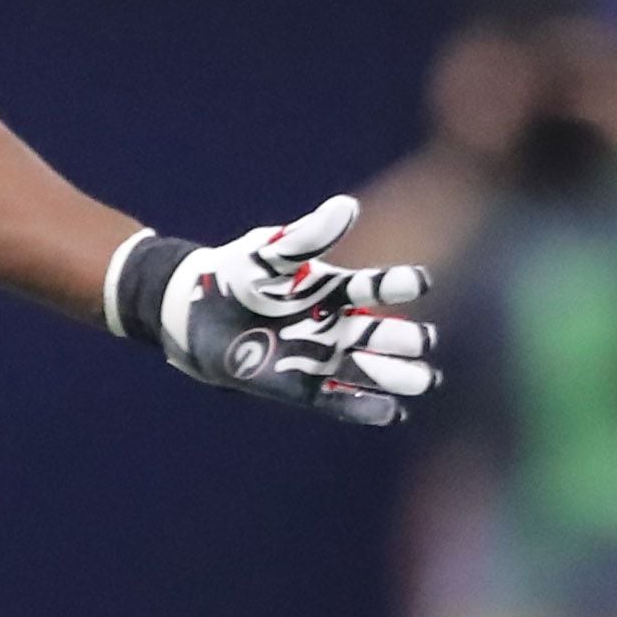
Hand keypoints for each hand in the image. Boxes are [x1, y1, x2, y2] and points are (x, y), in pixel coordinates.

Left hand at [117, 195, 437, 425]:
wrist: (192, 311)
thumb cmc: (236, 274)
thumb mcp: (269, 252)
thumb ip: (307, 236)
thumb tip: (346, 205)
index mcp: (334, 289)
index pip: (377, 288)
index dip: (400, 284)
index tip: (420, 281)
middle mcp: (337, 325)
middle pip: (385, 335)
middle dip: (407, 338)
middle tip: (421, 339)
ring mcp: (322, 357)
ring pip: (372, 371)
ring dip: (398, 376)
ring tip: (424, 378)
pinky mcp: (302, 388)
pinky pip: (340, 402)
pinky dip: (366, 408)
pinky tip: (391, 411)